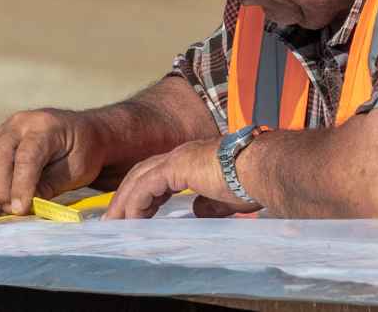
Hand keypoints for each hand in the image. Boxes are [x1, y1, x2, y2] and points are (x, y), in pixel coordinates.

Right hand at [0, 108, 109, 214]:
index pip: (26, 157)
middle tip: (11, 210)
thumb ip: (49, 186)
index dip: (20, 186)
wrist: (83, 131)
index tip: (20, 209)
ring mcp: (6, 130)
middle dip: (0, 188)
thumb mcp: (76, 171)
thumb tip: (22, 206)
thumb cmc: (84, 151)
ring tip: (3, 209)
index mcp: (46, 126)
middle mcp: (21, 123)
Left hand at [104, 138, 259, 218]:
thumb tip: (197, 210)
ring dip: (124, 201)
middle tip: (115, 219)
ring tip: (114, 223)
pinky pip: (145, 187)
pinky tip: (129, 219)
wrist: (262, 168)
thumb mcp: (227, 199)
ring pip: (139, 179)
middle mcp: (182, 154)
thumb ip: (210, 203)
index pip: (159, 175)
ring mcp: (178, 158)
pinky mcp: (176, 167)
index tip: (136, 215)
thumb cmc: (253, 182)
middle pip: (143, 174)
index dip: (145, 195)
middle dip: (127, 197)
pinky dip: (135, 203)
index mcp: (194, 160)